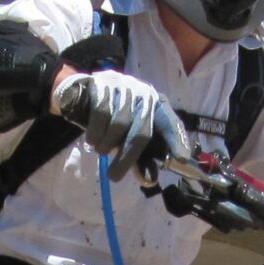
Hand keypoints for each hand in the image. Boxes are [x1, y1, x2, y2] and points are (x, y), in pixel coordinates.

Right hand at [55, 70, 191, 169]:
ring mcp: (124, 86)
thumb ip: (140, 159)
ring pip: (120, 123)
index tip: (181, 158)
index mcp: (157, 106)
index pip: (171, 124)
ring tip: (100, 150)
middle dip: (128, 157)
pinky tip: (92, 139)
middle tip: (114, 176)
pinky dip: (96, 131)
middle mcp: (144, 94)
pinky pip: (101, 112)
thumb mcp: (128, 139)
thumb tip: (150, 180)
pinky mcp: (103, 84)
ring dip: (107, 144)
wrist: (82, 95)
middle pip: (143, 131)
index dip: (177, 140)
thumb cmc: (113, 120)